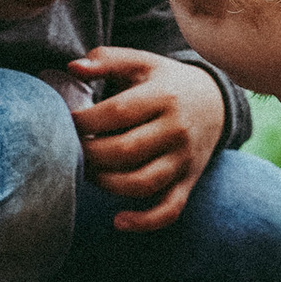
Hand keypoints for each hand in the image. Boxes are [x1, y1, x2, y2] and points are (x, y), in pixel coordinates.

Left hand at [65, 50, 223, 233]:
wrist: (214, 102)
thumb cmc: (164, 82)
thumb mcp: (140, 62)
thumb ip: (106, 60)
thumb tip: (71, 67)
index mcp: (163, 96)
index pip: (117, 112)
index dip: (84, 121)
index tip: (65, 122)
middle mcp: (176, 129)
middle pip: (125, 151)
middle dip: (89, 155)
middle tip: (71, 151)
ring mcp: (183, 160)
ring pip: (142, 183)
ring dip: (106, 184)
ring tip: (89, 173)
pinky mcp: (188, 182)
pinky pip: (169, 210)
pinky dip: (144, 221)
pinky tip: (118, 220)